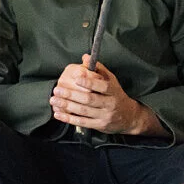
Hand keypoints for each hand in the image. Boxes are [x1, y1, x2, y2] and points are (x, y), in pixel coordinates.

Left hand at [50, 54, 165, 135]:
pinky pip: (82, 122)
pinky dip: (69, 118)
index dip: (89, 82)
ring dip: (67, 105)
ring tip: (54, 100)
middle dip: (71, 94)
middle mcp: (110, 104)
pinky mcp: (99, 126)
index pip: (103, 86)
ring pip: (83, 111)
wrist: (128, 117)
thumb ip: (99, 69)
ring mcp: (105, 116)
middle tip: (57, 90)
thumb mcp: (112, 81)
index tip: (76, 77)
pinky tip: (59, 114)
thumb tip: (85, 57)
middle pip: (89, 99)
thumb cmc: (116, 95)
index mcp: (114, 91)